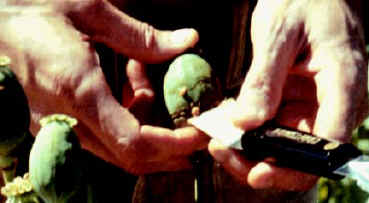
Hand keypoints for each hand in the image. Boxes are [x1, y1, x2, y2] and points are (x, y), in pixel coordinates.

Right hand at [0, 0, 207, 173]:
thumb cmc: (27, 6)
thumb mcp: (88, 10)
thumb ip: (141, 36)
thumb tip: (187, 41)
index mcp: (78, 90)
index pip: (135, 141)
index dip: (174, 144)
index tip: (198, 134)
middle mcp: (64, 117)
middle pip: (129, 156)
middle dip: (168, 147)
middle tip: (192, 124)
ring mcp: (54, 124)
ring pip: (115, 146)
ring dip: (144, 122)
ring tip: (145, 81)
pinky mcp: (50, 120)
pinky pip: (98, 133)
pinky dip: (122, 115)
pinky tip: (124, 82)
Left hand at [209, 0, 367, 190]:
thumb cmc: (302, 0)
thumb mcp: (278, 33)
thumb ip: (265, 79)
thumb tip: (247, 124)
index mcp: (342, 86)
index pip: (326, 146)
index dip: (293, 167)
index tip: (256, 171)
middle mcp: (332, 103)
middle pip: (302, 155)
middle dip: (261, 162)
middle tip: (222, 151)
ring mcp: (314, 105)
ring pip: (285, 146)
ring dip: (251, 149)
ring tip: (217, 140)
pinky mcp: (296, 102)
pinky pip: (274, 127)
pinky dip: (250, 131)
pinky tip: (225, 125)